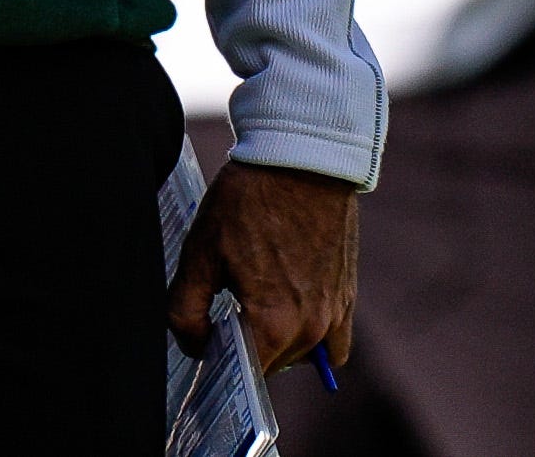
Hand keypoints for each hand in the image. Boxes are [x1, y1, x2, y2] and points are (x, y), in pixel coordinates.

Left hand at [166, 159, 362, 374]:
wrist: (302, 159)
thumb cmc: (249, 201)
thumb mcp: (200, 252)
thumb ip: (186, 311)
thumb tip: (196, 347)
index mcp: (274, 325)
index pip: (245, 375)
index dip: (221, 360)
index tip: (208, 338)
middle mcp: (313, 329)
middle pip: (272, 365)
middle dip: (247, 349)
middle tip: (226, 312)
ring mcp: (336, 314)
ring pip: (301, 354)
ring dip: (278, 342)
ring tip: (255, 302)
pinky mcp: (348, 296)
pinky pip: (333, 343)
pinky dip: (313, 338)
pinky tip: (290, 309)